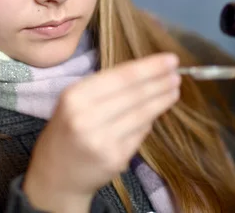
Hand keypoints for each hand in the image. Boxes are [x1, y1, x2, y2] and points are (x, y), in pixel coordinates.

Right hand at [23, 53, 180, 210]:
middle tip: (178, 73)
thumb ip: (105, 88)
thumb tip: (148, 72)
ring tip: (174, 89)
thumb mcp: (75, 102)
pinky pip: (140, 133)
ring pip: (142, 114)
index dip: (150, 67)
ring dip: (162, 100)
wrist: (56, 175)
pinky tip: (156, 113)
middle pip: (135, 94)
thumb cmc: (68, 130)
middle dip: (160, 82)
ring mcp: (101, 140)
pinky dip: (149, 121)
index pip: (121, 76)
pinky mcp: (115, 159)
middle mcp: (86, 117)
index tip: (171, 59)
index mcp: (75, 96)